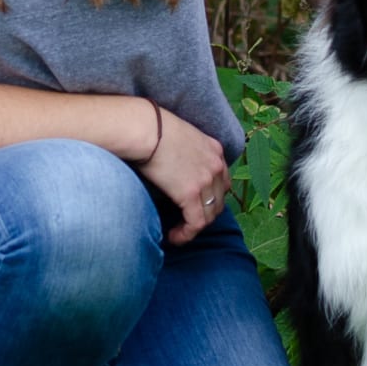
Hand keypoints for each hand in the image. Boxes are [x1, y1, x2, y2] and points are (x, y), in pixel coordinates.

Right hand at [136, 109, 229, 245]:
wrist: (144, 128)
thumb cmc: (151, 129)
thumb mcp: (180, 136)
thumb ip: (186, 152)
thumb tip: (174, 167)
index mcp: (214, 150)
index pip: (222, 181)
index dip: (211, 197)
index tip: (195, 205)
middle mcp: (216, 165)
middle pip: (219, 200)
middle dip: (205, 214)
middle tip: (186, 221)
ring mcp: (206, 180)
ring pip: (209, 215)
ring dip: (194, 227)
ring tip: (178, 233)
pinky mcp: (191, 194)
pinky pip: (195, 222)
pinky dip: (186, 234)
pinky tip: (173, 237)